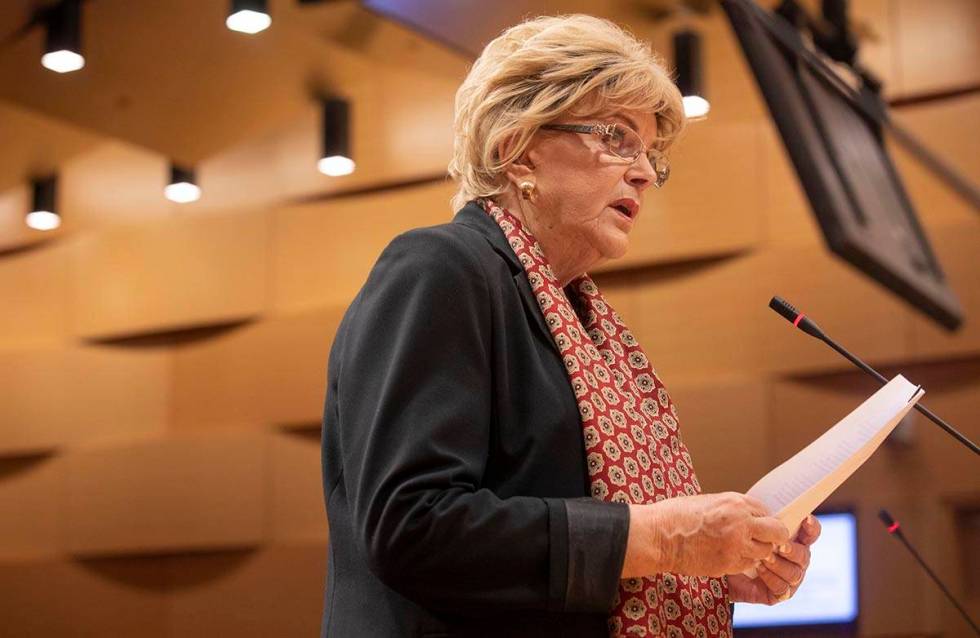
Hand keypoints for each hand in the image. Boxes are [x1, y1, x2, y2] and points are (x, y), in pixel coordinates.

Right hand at [623, 492, 789, 578]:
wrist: (659, 536)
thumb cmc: (677, 515)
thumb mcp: (708, 502)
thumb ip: (732, 510)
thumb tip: (747, 517)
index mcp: (736, 503)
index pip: (767, 511)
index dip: (764, 520)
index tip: (760, 526)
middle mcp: (741, 523)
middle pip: (777, 533)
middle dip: (774, 537)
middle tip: (764, 541)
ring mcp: (737, 545)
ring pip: (764, 552)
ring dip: (756, 552)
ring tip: (739, 549)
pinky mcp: (729, 564)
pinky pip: (747, 565)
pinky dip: (742, 563)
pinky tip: (728, 557)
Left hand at [728, 514, 821, 603]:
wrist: (718, 563)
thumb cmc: (736, 539)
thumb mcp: (750, 525)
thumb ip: (764, 519)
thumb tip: (771, 511)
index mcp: (794, 540)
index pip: (810, 533)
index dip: (811, 527)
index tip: (805, 519)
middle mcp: (796, 560)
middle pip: (804, 556)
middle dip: (793, 550)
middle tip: (779, 545)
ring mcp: (789, 578)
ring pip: (794, 573)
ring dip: (779, 564)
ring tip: (763, 557)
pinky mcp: (779, 593)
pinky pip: (782, 588)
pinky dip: (771, 577)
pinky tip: (759, 568)